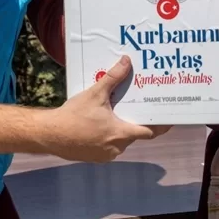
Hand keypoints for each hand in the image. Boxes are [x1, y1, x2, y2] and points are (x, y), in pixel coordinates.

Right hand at [47, 56, 169, 162]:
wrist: (49, 134)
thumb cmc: (73, 116)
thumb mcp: (95, 94)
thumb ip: (113, 77)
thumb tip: (126, 61)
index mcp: (121, 133)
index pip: (149, 132)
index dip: (160, 125)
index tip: (169, 119)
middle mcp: (116, 148)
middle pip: (134, 134)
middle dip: (135, 121)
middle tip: (137, 107)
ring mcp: (105, 155)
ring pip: (120, 141)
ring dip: (120, 129)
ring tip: (117, 112)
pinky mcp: (94, 157)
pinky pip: (108, 146)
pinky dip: (108, 136)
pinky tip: (101, 124)